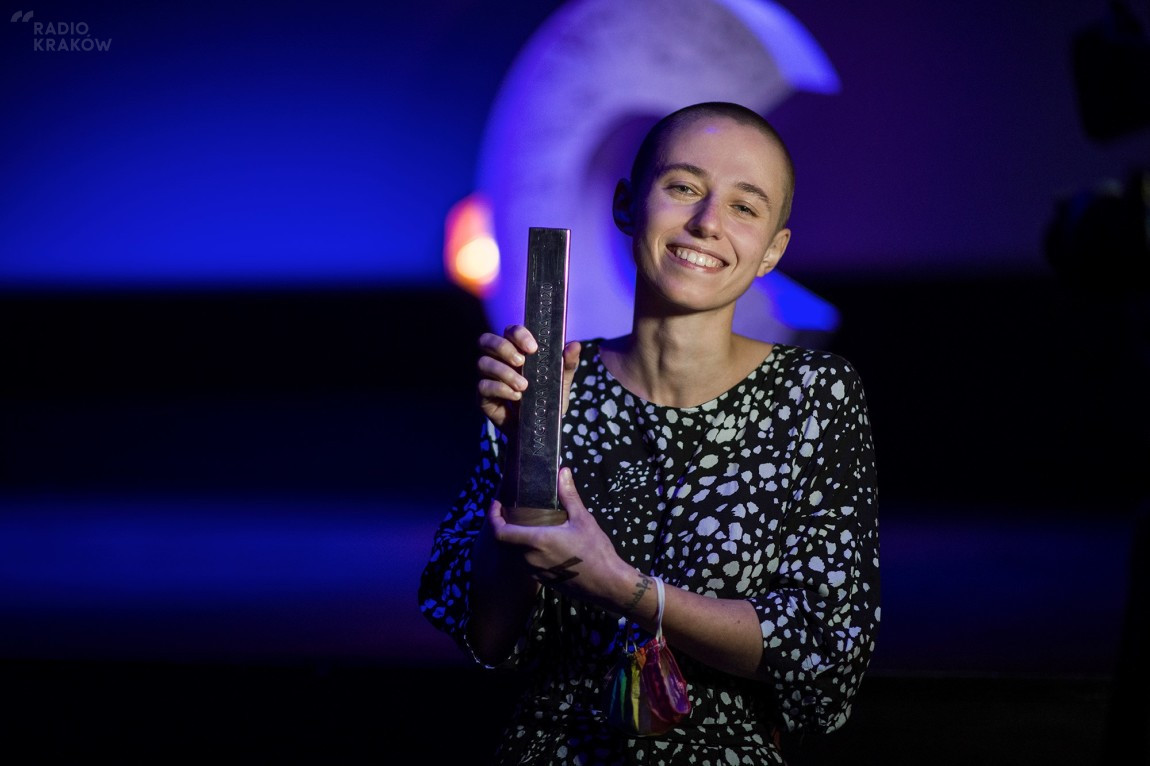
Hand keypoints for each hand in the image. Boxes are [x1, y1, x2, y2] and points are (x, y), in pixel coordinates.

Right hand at [476, 325, 580, 434]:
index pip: (510, 332)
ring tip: (523, 386)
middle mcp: (498, 360)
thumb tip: (575, 345)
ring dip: (504, 372)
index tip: (533, 348)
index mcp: (516, 350)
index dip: (518, 335)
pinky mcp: (483, 397)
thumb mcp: (562, 382)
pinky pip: (483, 386)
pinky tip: (516, 397)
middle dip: (503, 348)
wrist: (540, 429)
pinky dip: (500, 389)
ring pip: (483, 363)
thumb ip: (567, 364)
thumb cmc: (548, 399)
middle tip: (521, 362)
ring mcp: (488, 378)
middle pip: (487, 341)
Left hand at [488, 467, 636, 614]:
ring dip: (513, 539)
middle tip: (509, 510)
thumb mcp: (582, 519)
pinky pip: (523, 563)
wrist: (606, 584)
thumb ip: (568, 495)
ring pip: (512, 553)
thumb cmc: (595, 550)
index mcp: (536, 541)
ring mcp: (533, 571)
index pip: (499, 532)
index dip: (492, 518)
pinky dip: (522, 550)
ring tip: (522, 523)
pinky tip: (536, 542)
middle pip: (503, 542)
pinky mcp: (541, 579)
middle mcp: (529, 558)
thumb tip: (563, 472)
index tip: (496, 505)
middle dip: (502, 525)